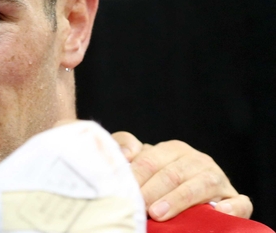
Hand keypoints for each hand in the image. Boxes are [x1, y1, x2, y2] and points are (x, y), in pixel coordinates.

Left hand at [112, 131, 251, 220]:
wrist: (183, 195)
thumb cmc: (155, 178)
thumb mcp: (139, 160)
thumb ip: (125, 147)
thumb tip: (124, 154)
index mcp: (173, 150)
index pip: (149, 160)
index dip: (134, 176)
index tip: (122, 190)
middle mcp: (198, 161)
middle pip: (172, 174)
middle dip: (151, 191)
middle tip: (137, 206)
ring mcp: (218, 179)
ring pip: (201, 185)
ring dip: (178, 200)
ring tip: (157, 213)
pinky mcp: (234, 199)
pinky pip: (240, 202)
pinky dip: (232, 207)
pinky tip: (220, 211)